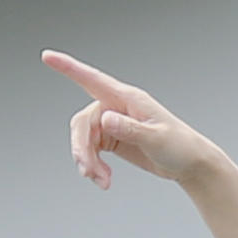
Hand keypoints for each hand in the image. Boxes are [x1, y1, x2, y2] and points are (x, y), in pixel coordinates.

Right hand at [50, 51, 221, 194]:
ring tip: (101, 181)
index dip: (68, 68)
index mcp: (128, 99)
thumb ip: (130, 129)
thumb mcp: (156, 138)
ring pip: (84, 139)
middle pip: (83, 122)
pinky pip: (91, 150)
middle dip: (81, 148)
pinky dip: (93, 166)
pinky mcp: (112, 139)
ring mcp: (113, 123)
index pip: (93, 79)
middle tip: (88, 172)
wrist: (190, 164)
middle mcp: (116, 107)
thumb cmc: (180, 146)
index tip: (47, 56)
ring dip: (87, 161)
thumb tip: (105, 119)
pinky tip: (104, 180)